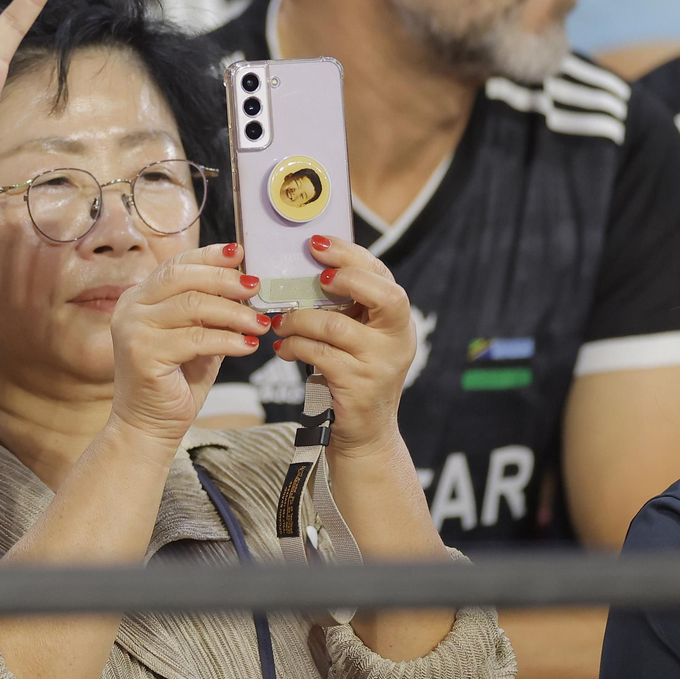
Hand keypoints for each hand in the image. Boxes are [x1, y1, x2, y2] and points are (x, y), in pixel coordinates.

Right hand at [108, 244, 269, 445]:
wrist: (148, 426)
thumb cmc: (175, 382)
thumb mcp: (197, 338)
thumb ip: (211, 312)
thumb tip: (246, 286)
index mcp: (140, 298)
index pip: (176, 265)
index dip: (209, 256)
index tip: (240, 253)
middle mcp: (131, 308)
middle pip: (183, 277)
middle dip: (224, 279)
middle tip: (256, 287)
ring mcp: (133, 329)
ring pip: (192, 305)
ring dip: (233, 313)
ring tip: (260, 323)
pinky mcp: (143, 354)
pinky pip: (195, 338)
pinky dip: (228, 340)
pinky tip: (248, 346)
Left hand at [271, 237, 414, 457]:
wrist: (364, 434)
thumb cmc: (353, 376)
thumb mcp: (358, 339)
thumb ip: (345, 308)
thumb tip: (304, 269)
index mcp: (397, 320)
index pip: (382, 276)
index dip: (351, 255)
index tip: (317, 244)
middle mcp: (398, 339)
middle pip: (382, 294)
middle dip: (345, 277)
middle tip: (314, 277)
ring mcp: (381, 363)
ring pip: (334, 326)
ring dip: (298, 320)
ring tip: (281, 324)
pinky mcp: (358, 385)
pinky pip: (318, 354)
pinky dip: (294, 346)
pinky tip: (284, 349)